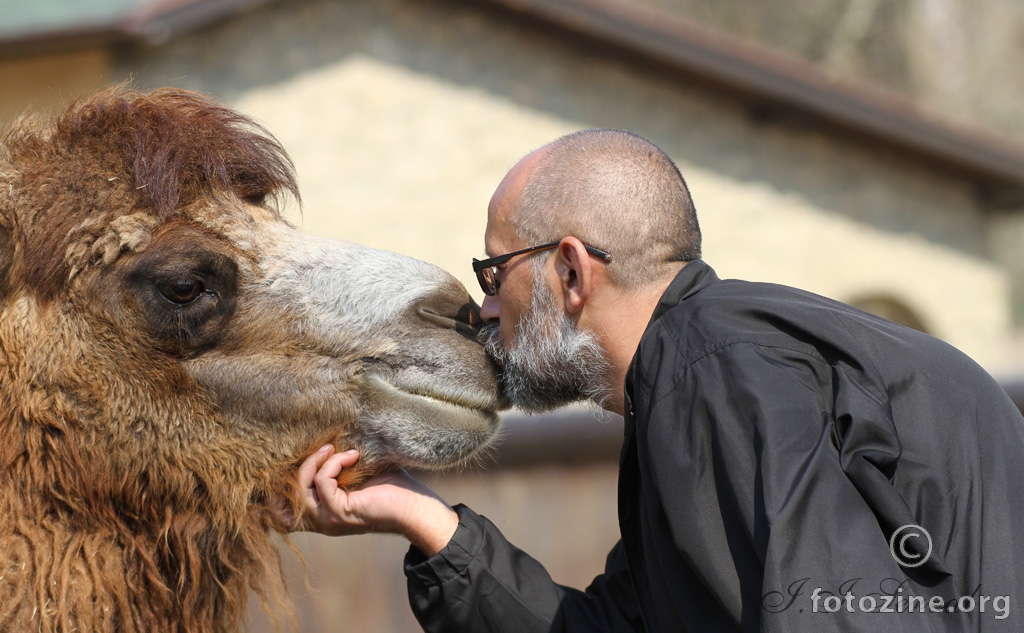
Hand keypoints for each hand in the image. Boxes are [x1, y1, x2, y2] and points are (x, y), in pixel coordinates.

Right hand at [276, 445, 459, 556]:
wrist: (414, 506)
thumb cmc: (391, 488)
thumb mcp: (354, 475)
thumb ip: (334, 466)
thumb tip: (321, 438)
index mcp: (322, 514)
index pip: (281, 516)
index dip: (275, 494)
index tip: (294, 461)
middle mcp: (321, 522)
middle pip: (281, 503)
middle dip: (297, 469)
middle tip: (323, 449)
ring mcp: (329, 520)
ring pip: (301, 489)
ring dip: (315, 462)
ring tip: (333, 448)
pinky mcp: (340, 513)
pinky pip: (323, 482)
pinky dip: (334, 464)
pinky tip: (353, 457)